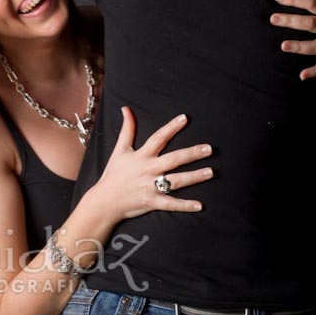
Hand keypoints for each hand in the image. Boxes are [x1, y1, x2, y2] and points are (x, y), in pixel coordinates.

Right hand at [91, 107, 212, 223]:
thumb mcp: (120, 149)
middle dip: (191, 153)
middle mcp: (148, 170)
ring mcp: (150, 187)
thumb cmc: (114, 173)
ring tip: (211, 172)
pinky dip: (185, 205)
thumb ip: (127, 129)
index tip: (185, 118)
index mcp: (141, 156)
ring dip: (194, 176)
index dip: (171, 127)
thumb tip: (125, 109)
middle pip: (173, 159)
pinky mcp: (152, 202)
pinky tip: (200, 205)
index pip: (158, 138)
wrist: (104, 201)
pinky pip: (171, 204)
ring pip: (176, 180)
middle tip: (209, 148)